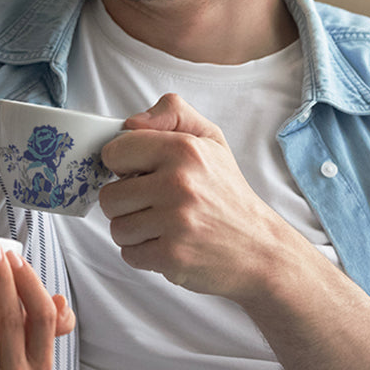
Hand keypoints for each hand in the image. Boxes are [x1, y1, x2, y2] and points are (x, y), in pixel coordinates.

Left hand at [99, 93, 311, 299]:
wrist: (260, 248)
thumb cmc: (227, 192)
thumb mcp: (209, 138)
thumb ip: (172, 113)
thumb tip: (131, 122)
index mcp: (183, 149)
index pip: (114, 152)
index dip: (122, 165)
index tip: (138, 172)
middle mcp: (178, 183)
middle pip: (109, 196)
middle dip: (126, 203)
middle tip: (153, 204)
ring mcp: (175, 222)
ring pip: (116, 227)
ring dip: (134, 230)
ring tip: (163, 225)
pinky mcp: (172, 256)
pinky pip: (128, 254)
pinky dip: (144, 253)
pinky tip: (169, 244)